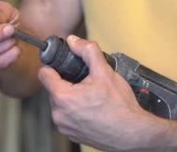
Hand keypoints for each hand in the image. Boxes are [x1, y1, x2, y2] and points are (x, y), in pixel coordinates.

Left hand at [38, 36, 159, 150]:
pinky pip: (66, 117)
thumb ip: (87, 51)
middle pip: (53, 89)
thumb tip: (73, 41)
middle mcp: (59, 114)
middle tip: (85, 82)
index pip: (44, 74)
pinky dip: (75, 111)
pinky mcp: (71, 135)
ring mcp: (64, 127)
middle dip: (66, 82)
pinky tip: (91, 109)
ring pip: (60, 103)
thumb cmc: (120, 106)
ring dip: (71, 97)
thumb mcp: (105, 72)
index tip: (63, 64)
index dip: (53, 65)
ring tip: (90, 97)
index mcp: (63, 97)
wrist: (132, 133)